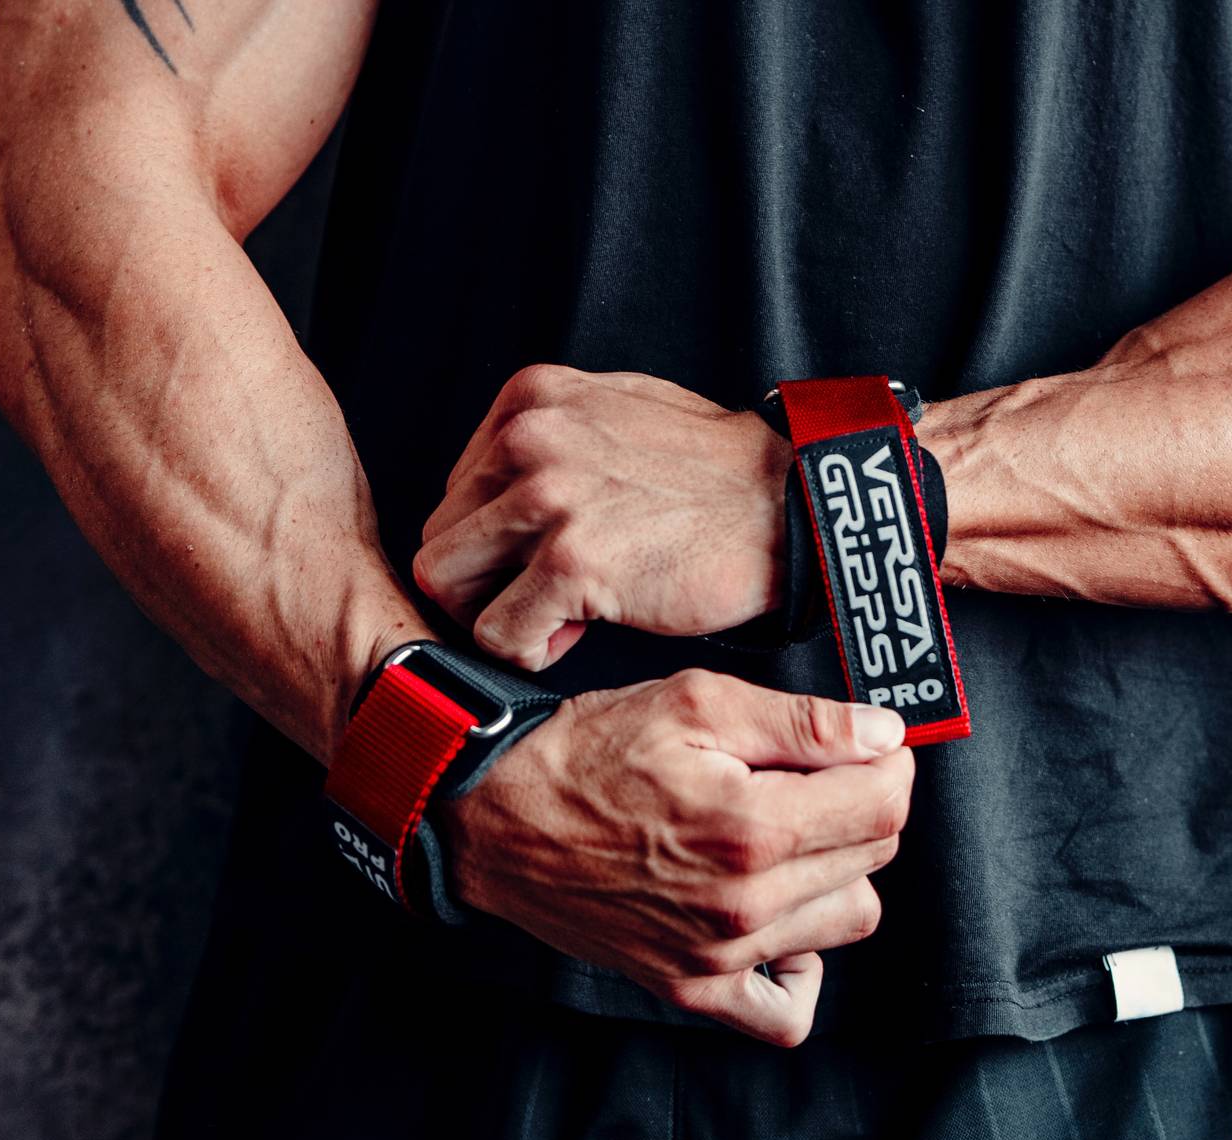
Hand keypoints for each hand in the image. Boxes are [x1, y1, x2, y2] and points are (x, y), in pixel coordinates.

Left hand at [413, 364, 789, 670]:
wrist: (790, 508)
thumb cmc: (719, 473)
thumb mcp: (623, 408)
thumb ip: (554, 432)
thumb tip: (495, 482)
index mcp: (531, 398)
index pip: (454, 491)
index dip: (497, 540)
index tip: (548, 556)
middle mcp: (528, 438)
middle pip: (441, 537)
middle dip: (488, 582)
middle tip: (548, 596)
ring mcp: (547, 498)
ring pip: (447, 584)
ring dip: (500, 613)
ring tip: (559, 614)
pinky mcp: (571, 562)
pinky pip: (497, 633)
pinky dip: (529, 649)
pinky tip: (578, 632)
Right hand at [430, 669, 913, 1045]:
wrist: (496, 819)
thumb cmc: (586, 753)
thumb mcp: (695, 702)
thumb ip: (804, 722)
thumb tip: (888, 735)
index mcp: (752, 826)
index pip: (887, 803)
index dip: (888, 761)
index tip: (863, 745)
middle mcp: (745, 904)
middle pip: (874, 856)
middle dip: (856, 805)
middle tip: (802, 777)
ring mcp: (720, 957)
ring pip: (848, 919)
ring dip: (835, 873)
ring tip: (781, 836)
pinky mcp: (693, 989)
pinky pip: (788, 1010)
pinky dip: (800, 965)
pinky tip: (778, 916)